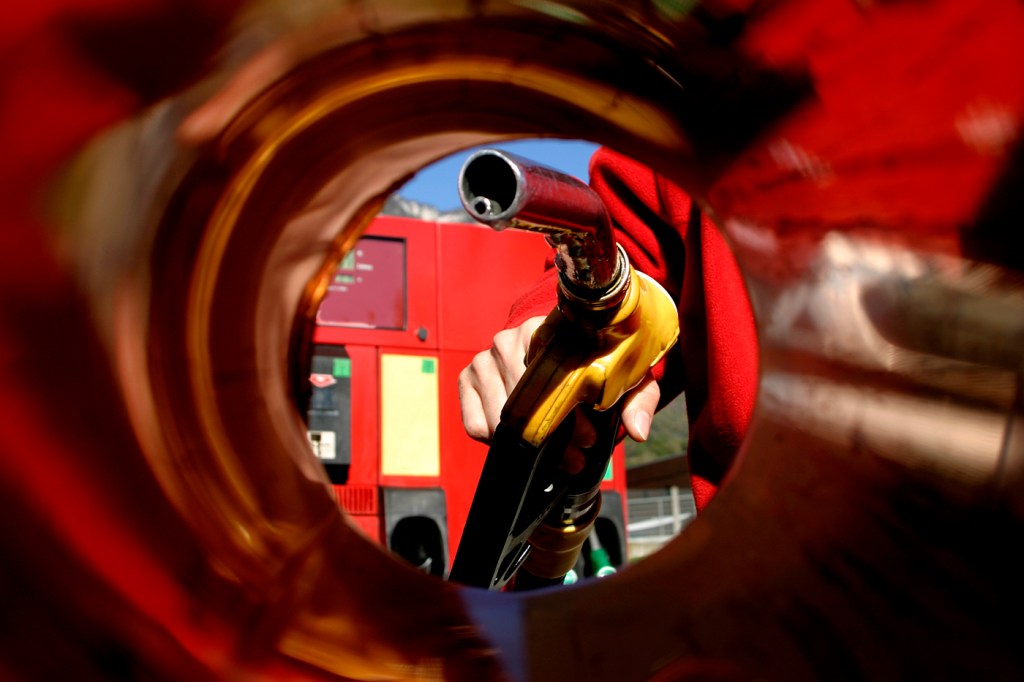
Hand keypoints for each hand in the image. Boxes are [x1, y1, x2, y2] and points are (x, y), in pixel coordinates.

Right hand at [458, 316, 660, 472]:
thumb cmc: (594, 364)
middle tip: (574, 454)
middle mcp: (511, 338)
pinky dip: (495, 441)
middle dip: (551, 436)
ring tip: (552, 452)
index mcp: (548, 328)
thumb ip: (638, 400)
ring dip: (525, 442)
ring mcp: (486, 357)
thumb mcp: (625, 378)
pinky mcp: (467, 377)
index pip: (552, 378)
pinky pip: (475, 422)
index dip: (571, 418)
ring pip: (499, 416)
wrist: (561, 347)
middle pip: (524, 401)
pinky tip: (518, 439)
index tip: (588, 440)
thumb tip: (637, 431)